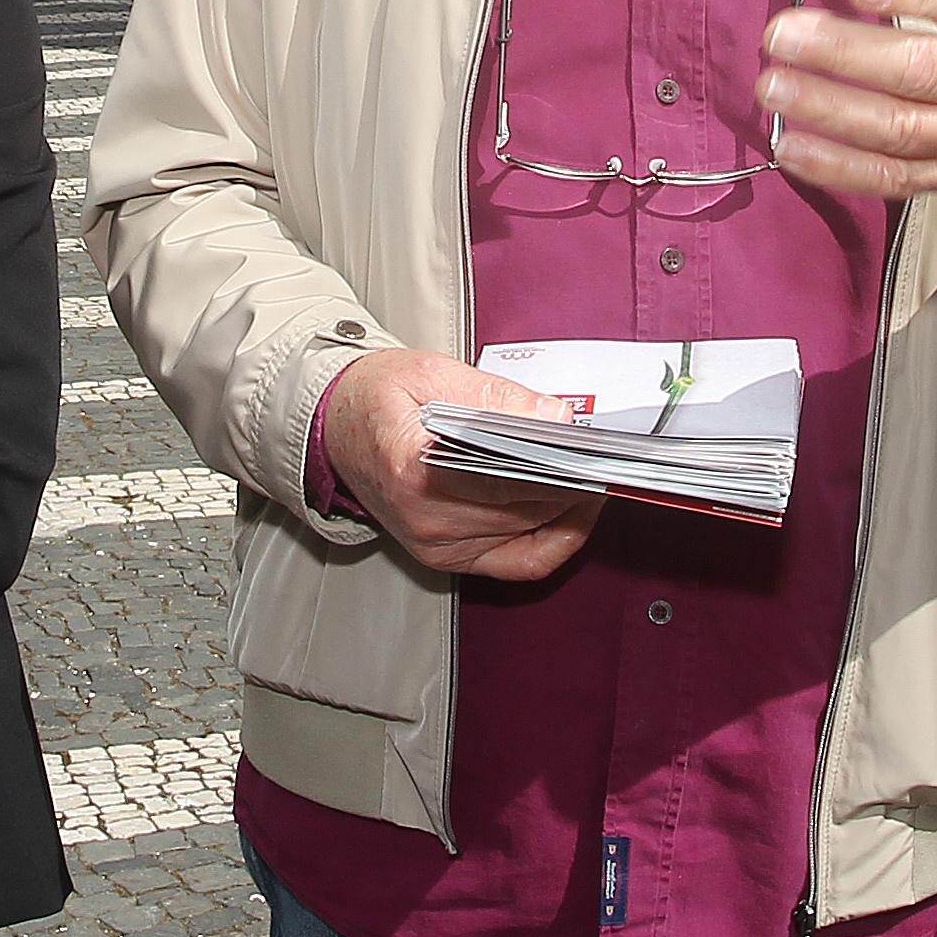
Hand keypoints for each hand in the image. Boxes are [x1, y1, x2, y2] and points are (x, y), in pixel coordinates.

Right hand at [315, 349, 599, 582]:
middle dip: (573, 481)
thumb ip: (498, 398)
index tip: (592, 448)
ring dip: (568, 507)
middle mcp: (425, 518)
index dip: (560, 464)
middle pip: (527, 509)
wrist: (336, 428)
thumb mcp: (433, 374)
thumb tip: (557, 416)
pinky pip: (520, 563)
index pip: (509, 478)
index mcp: (414, 468)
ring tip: (588, 472)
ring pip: (531, 536)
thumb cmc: (377, 398)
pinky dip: (555, 539)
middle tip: (600, 454)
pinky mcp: (446, 558)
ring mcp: (435, 545)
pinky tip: (571, 510)